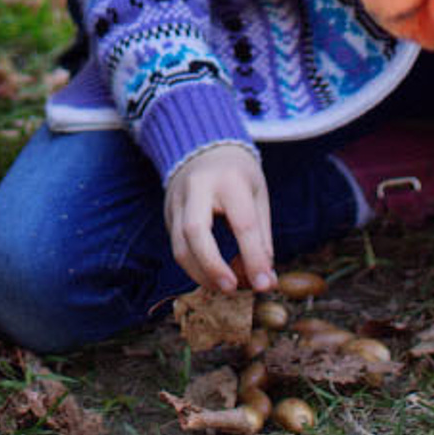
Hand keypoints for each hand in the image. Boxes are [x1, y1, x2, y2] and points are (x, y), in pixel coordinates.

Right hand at [165, 141, 274, 293]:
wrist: (203, 146)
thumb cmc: (237, 175)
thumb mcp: (257, 196)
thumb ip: (261, 238)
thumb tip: (265, 281)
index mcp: (229, 179)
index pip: (242, 223)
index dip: (254, 258)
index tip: (265, 284)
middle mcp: (197, 187)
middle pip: (195, 231)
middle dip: (213, 266)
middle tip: (232, 289)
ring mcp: (177, 199)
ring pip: (179, 245)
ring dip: (202, 274)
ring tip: (225, 287)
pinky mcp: (168, 213)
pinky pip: (177, 246)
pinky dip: (194, 267)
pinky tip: (212, 276)